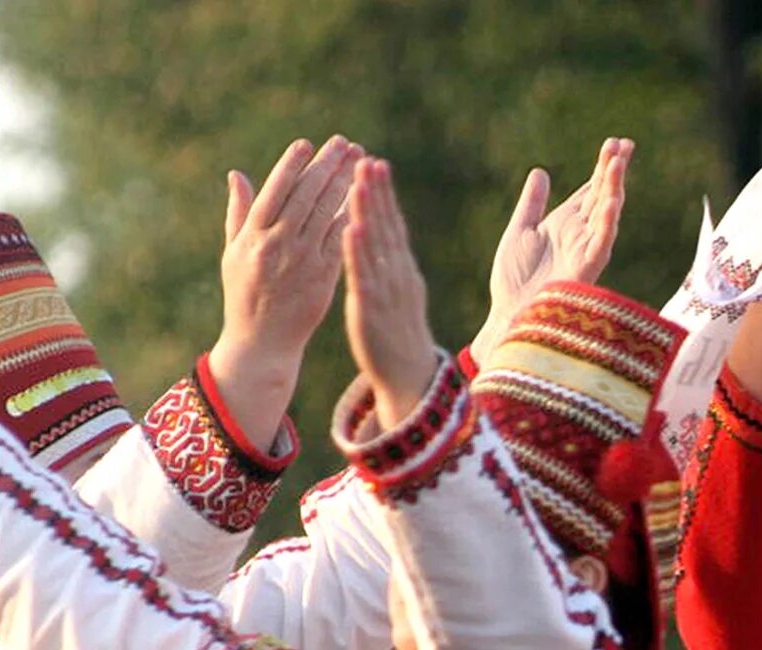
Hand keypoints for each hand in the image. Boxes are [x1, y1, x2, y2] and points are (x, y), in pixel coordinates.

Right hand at [207, 136, 362, 443]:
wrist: (262, 341)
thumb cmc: (245, 292)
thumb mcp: (233, 252)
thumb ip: (239, 213)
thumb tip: (237, 174)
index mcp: (252, 235)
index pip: (275, 191)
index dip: (292, 166)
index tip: (308, 144)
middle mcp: (277, 245)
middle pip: (306, 196)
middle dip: (327, 167)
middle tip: (345, 143)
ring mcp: (302, 261)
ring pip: (327, 214)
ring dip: (346, 185)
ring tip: (360, 161)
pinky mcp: (323, 276)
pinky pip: (341, 241)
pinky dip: (353, 217)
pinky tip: (366, 197)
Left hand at [342, 158, 437, 426]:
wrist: (410, 378)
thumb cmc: (395, 337)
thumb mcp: (395, 296)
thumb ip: (387, 268)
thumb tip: (377, 243)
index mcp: (402, 271)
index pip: (393, 226)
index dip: (384, 195)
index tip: (374, 164)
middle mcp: (399, 275)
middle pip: (388, 227)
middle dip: (378, 193)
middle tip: (367, 159)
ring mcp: (389, 291)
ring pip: (378, 246)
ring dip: (369, 212)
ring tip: (359, 183)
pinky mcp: (374, 309)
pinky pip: (365, 276)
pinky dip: (358, 252)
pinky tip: (350, 229)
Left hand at [473, 138, 632, 358]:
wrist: (509, 314)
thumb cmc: (515, 280)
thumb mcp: (520, 230)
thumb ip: (532, 203)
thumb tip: (540, 172)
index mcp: (566, 223)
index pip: (591, 190)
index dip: (603, 167)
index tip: (616, 143)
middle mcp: (580, 233)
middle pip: (602, 195)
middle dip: (613, 170)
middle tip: (624, 143)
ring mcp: (585, 249)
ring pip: (606, 214)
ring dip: (614, 188)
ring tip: (618, 162)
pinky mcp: (586, 267)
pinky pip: (602, 242)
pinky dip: (608, 221)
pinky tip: (613, 201)